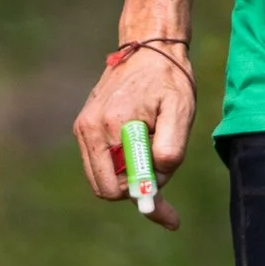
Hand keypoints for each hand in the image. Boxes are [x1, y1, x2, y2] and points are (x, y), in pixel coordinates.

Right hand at [72, 42, 197, 227]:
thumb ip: (171, 146)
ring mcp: (84, 128)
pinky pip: (101, 163)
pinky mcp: (85, 126)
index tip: (170, 217)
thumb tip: (157, 175)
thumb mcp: (180, 109)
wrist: (149, 48)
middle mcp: (90, 128)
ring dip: (130, 175)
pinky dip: (122, 164)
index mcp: (111, 125)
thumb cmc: (169, 79)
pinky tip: (144, 144)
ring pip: (103, 178)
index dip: (145, 201)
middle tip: (164, 173)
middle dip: (136, 187)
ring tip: (155, 149)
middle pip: (107, 188)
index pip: (118, 186)